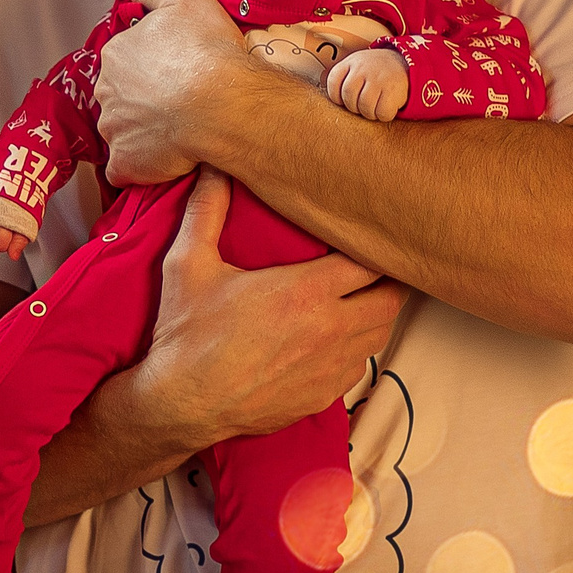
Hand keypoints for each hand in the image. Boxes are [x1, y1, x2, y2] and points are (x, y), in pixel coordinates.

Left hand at [94, 0, 246, 185]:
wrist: (223, 103)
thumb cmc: (208, 51)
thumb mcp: (185, 2)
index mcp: (117, 52)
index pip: (126, 61)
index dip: (153, 68)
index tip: (177, 73)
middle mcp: (106, 89)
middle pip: (120, 95)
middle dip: (142, 100)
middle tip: (178, 103)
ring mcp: (113, 128)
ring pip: (122, 131)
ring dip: (141, 133)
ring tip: (177, 133)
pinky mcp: (125, 163)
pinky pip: (124, 169)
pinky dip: (138, 167)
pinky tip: (161, 163)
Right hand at [129, 169, 407, 452]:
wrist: (182, 404)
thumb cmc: (186, 334)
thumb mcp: (188, 264)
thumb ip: (206, 211)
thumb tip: (212, 168)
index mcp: (305, 291)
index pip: (369, 261)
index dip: (372, 245)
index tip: (364, 233)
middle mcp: (329, 329)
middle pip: (390, 299)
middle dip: (387, 279)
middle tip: (374, 265)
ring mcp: (330, 367)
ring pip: (380, 335)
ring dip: (375, 313)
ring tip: (360, 297)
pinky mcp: (322, 396)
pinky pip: (358, 367)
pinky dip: (356, 348)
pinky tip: (334, 338)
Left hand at [327, 48, 408, 121]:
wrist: (406, 63)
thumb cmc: (376, 71)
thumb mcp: (358, 65)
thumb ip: (343, 76)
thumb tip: (324, 88)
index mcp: (351, 62)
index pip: (333, 81)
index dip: (336, 96)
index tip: (344, 100)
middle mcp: (363, 68)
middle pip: (348, 97)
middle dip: (354, 107)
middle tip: (363, 105)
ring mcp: (378, 78)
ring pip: (364, 107)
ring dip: (369, 113)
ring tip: (375, 108)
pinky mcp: (393, 90)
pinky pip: (382, 112)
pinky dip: (384, 115)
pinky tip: (386, 108)